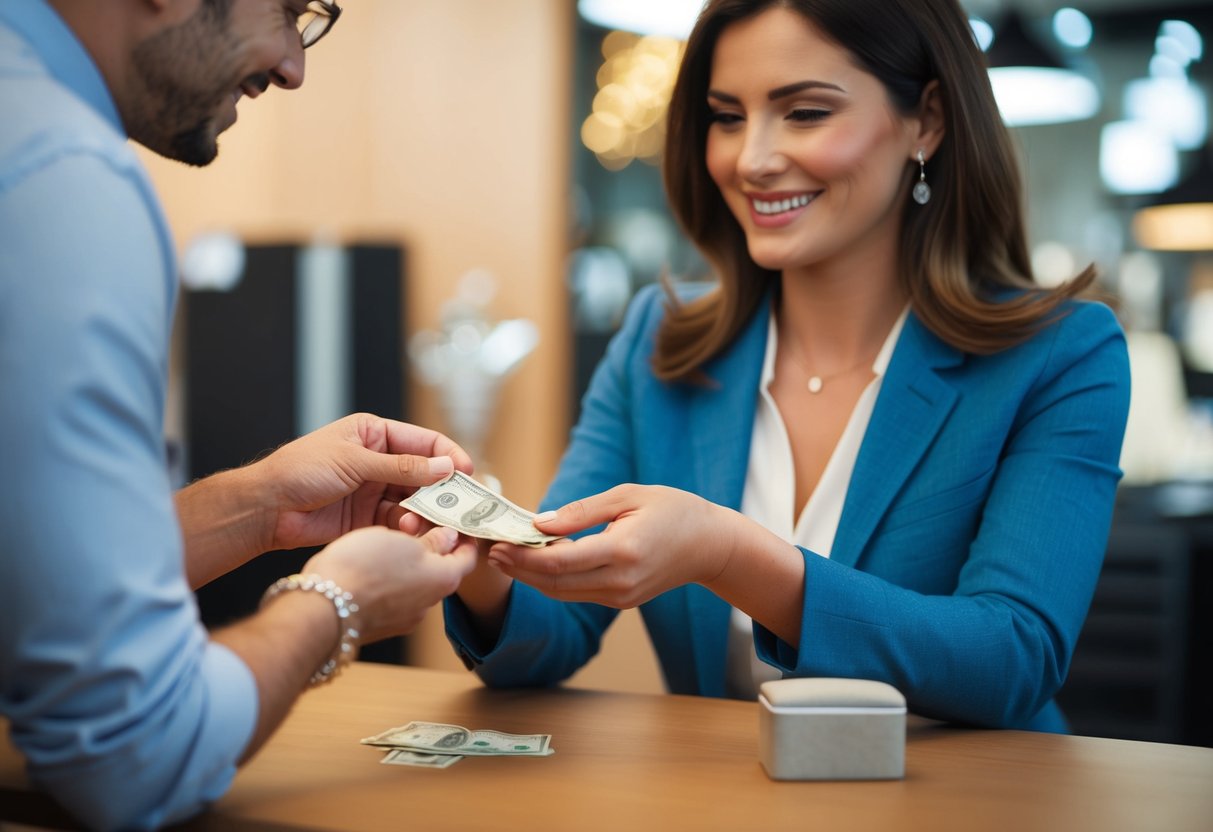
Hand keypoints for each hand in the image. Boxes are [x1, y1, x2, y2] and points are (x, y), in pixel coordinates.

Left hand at [253, 413, 471, 551]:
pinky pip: (400, 521)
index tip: (467, 474)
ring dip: (423, 511)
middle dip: (441, 490)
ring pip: (415, 500)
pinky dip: (408, 527)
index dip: (448, 456)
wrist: (267, 509)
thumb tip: (445, 468)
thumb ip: (401, 467)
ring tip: (418, 522)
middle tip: (458, 507)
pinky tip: (406, 531)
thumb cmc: (301, 471)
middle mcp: (380, 461)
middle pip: (425, 474)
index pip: (424, 441)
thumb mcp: (354, 462)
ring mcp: (376, 490)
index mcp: (375, 434)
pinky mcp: (370, 518)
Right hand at [304, 525, 477, 641]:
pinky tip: (371, 566)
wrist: (323, 608)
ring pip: (415, 583)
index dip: (464, 536)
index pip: (467, 556)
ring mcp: (404, 618)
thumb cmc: (365, 567)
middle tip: (417, 523)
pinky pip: (393, 597)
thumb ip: (431, 541)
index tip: (457, 520)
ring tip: (389, 541)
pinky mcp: (381, 624)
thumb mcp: (402, 541)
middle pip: (440, 570)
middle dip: (431, 546)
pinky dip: (390, 580)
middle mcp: (429, 603)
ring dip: (408, 564)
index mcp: (443, 579)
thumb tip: (449, 538)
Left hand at [485, 485, 735, 607]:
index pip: (560, 560)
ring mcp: (621, 596)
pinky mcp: (621, 600)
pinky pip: (577, 593)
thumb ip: (581, 511)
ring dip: (531, 577)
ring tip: (506, 557)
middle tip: (492, 551)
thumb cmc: (672, 510)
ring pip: (562, 592)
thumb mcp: (627, 496)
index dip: (524, 556)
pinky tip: (537, 562)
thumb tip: (539, 522)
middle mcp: (620, 581)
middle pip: (554, 582)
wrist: (709, 545)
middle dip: (519, 569)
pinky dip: (553, 579)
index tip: (499, 543)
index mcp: (622, 551)